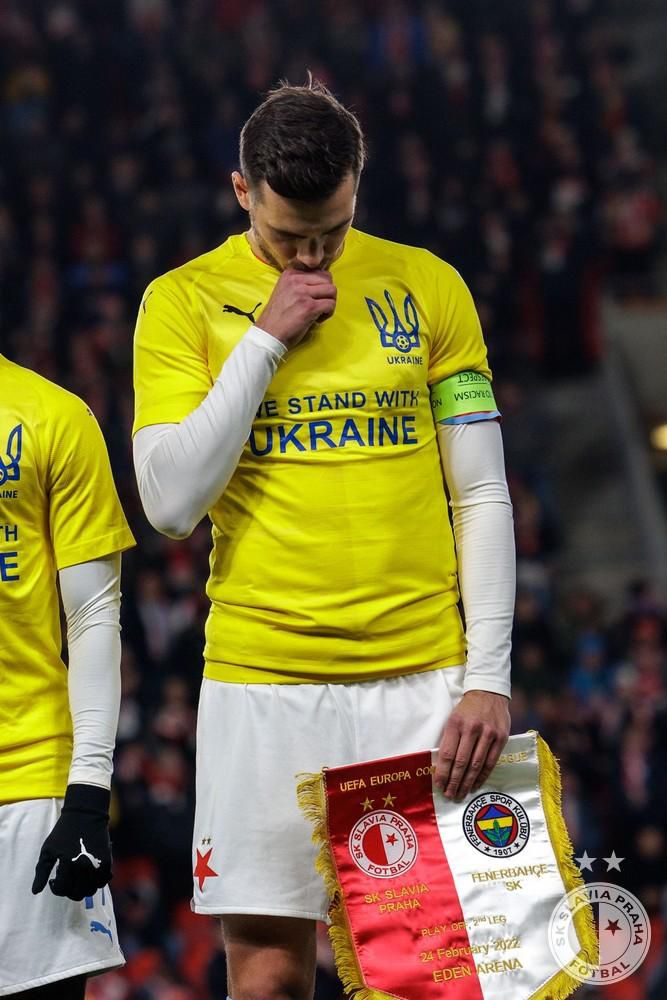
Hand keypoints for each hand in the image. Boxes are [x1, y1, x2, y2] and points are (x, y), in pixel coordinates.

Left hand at [32, 784, 111, 900]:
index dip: (55, 888)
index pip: (62, 889)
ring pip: (91, 891)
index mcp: (68, 864)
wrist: (86, 814)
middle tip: (65, 882)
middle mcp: (84, 867)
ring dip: (82, 889)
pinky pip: (102, 882)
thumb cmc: (63, 831)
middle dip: (68, 891)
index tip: (54, 880)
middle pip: (77, 893)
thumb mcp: (48, 849)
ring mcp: (97, 865)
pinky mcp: (107, 861)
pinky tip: (88, 875)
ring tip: (77, 879)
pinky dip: (95, 883)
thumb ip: (41, 872)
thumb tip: (35, 892)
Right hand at [256, 268, 336, 347]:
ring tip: (319, 313)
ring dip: (330, 303)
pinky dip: (328, 313)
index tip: (314, 298)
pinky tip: (317, 320)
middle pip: (328, 279)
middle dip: (328, 294)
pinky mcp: (308, 307)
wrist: (268, 334)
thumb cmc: (278, 316)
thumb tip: (323, 283)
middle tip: (320, 306)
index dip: (321, 286)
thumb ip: (301, 284)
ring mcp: (302, 293)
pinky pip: (330, 304)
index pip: (319, 272)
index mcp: (290, 274)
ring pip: (332, 290)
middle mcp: (296, 280)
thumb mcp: (286, 291)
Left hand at [435, 691, 510, 801]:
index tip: (439, 785)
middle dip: (454, 782)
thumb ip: (449, 739)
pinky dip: (483, 776)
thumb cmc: (467, 709)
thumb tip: (442, 766)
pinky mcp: (501, 737)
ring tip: (461, 793)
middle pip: (461, 762)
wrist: (489, 692)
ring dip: (467, 782)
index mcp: (455, 724)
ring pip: (476, 764)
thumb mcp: (453, 719)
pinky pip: (491, 762)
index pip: (447, 754)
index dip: (442, 772)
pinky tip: (476, 784)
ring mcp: (488, 733)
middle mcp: (472, 729)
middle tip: (449, 795)